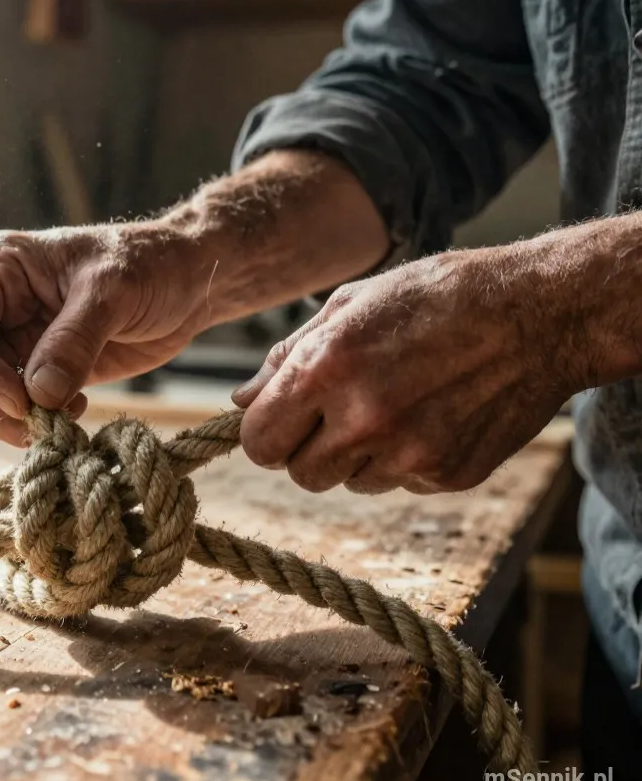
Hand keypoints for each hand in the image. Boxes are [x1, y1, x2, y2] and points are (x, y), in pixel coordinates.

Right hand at [0, 221, 215, 445]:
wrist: (187, 284)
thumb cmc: (151, 266)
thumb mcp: (113, 291)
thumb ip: (74, 341)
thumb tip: (38, 396)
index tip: (24, 402)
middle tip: (44, 422)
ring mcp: (13, 339)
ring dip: (13, 419)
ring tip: (64, 418)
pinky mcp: (36, 371)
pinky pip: (14, 407)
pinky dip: (36, 421)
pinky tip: (75, 409)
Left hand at [233, 246, 574, 493]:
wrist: (538, 313)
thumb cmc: (434, 297)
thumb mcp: (351, 305)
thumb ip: (288, 357)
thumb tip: (243, 400)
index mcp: (326, 369)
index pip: (258, 441)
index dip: (265, 432)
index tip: (281, 421)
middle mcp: (363, 419)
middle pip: (299, 474)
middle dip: (308, 450)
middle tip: (338, 414)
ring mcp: (409, 454)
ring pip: (350, 482)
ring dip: (359, 455)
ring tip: (397, 403)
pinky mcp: (448, 475)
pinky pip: (400, 483)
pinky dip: (406, 460)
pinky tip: (432, 415)